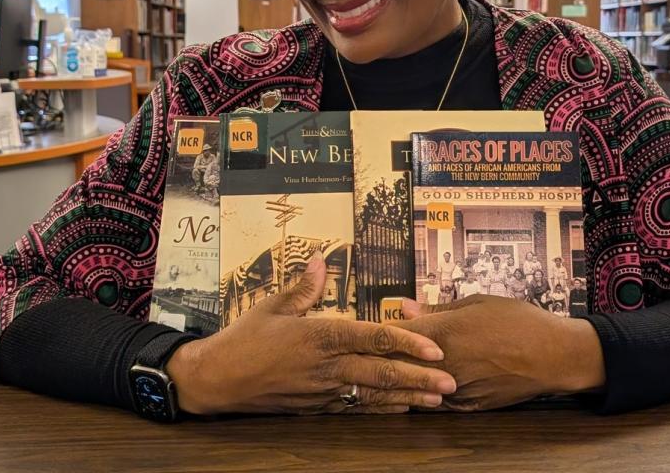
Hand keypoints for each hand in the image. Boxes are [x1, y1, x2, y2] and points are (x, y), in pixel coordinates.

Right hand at [167, 254, 456, 414]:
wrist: (217, 381)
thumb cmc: (244, 340)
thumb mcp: (272, 307)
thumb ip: (303, 287)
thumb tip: (322, 260)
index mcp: (319, 336)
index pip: (372, 339)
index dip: (406, 343)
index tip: (434, 348)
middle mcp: (326, 366)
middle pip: (381, 372)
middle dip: (420, 378)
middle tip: (452, 382)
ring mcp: (323, 390)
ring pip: (373, 394)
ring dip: (408, 397)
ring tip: (439, 400)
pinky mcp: (317, 407)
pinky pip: (356, 408)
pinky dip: (382, 408)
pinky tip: (403, 408)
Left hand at [394, 295, 605, 411]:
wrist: (554, 355)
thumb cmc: (519, 322)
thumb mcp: (476, 303)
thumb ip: (436, 310)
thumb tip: (405, 306)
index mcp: (442, 332)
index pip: (392, 335)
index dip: (381, 331)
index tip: (377, 327)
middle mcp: (443, 363)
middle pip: (396, 364)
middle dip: (387, 355)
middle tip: (381, 349)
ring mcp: (453, 388)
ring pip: (413, 387)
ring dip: (404, 377)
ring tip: (401, 367)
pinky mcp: (466, 406)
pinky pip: (434, 402)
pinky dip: (425, 393)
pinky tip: (426, 383)